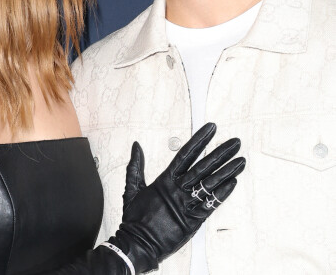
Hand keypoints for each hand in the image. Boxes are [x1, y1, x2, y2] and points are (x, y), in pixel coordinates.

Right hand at [111, 122, 244, 271]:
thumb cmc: (135, 218)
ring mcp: (187, 204)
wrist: (138, 244)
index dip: (200, 140)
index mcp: (165, 180)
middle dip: (221, 153)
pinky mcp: (194, 220)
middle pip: (203, 166)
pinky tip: (233, 183)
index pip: (186, 154)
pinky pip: (211, 205)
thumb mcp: (132, 188)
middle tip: (234, 142)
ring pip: (211, 184)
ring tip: (240, 160)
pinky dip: (223, 194)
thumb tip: (136, 146)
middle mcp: (178, 189)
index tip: (211, 129)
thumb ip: (136, 166)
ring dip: (227, 171)